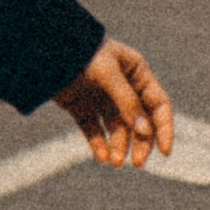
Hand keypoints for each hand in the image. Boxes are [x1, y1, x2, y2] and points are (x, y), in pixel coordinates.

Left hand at [56, 38, 173, 169]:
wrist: (44, 46)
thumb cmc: (82, 52)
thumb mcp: (107, 72)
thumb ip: (127, 101)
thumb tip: (146, 131)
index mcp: (136, 73)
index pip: (158, 104)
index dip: (164, 128)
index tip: (165, 151)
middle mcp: (123, 88)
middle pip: (140, 122)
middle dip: (140, 143)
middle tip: (137, 163)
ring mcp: (102, 99)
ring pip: (117, 130)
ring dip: (118, 147)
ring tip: (114, 162)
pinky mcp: (82, 108)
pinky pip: (94, 131)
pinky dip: (98, 145)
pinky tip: (101, 157)